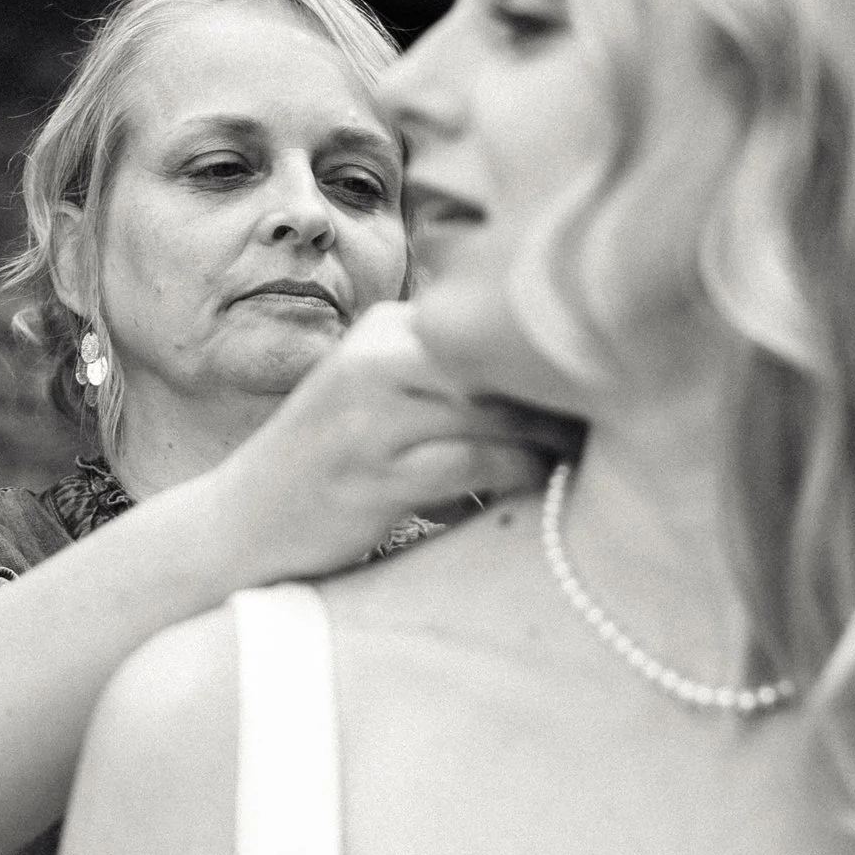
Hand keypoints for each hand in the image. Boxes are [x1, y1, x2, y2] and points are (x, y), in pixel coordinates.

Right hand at [212, 301, 571, 579]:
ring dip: (552, 438)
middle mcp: (373, 361)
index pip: (490, 326)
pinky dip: (519, 477)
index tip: (607, 378)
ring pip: (494, 411)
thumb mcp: (380, 402)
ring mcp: (368, 418)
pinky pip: (472, 464)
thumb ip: (448, 382)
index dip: (552, 353)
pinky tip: (543, 491)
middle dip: (562, 392)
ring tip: (589, 458)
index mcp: (382, 333)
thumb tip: (554, 383)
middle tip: (619, 417)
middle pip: (500, 360)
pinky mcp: (371, 475)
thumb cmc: (329, 470)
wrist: (236, 529)